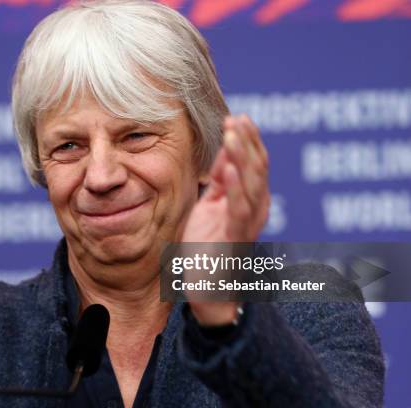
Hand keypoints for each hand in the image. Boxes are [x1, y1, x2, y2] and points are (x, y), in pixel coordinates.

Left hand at [182, 115, 269, 325]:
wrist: (209, 292)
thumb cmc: (207, 249)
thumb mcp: (210, 207)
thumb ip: (220, 182)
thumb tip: (225, 151)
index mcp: (249, 201)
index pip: (254, 163)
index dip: (247, 140)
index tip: (237, 117)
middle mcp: (255, 210)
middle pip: (258, 168)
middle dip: (247, 142)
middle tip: (236, 119)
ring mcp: (248, 224)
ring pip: (252, 184)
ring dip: (243, 157)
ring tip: (233, 133)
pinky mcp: (236, 239)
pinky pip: (239, 210)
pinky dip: (236, 188)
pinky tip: (229, 169)